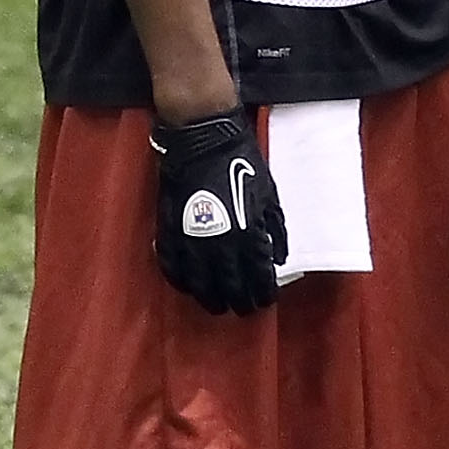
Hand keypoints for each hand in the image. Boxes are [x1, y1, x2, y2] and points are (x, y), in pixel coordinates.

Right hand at [150, 108, 287, 312]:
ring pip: (198, 283)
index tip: (265, 301)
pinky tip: (187, 286)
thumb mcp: (269, 195)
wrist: (202, 139)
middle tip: (243, 309)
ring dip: (209, 298)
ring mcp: (191, 239)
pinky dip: (179, 280)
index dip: (262, 293)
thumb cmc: (240, 163)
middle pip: (228, 286)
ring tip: (217, 305)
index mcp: (247, 234)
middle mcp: (219, 243)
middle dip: (238, 301)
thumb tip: (280, 257)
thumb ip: (275, 229)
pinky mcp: (169, 230)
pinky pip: (171, 265)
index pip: (257, 276)